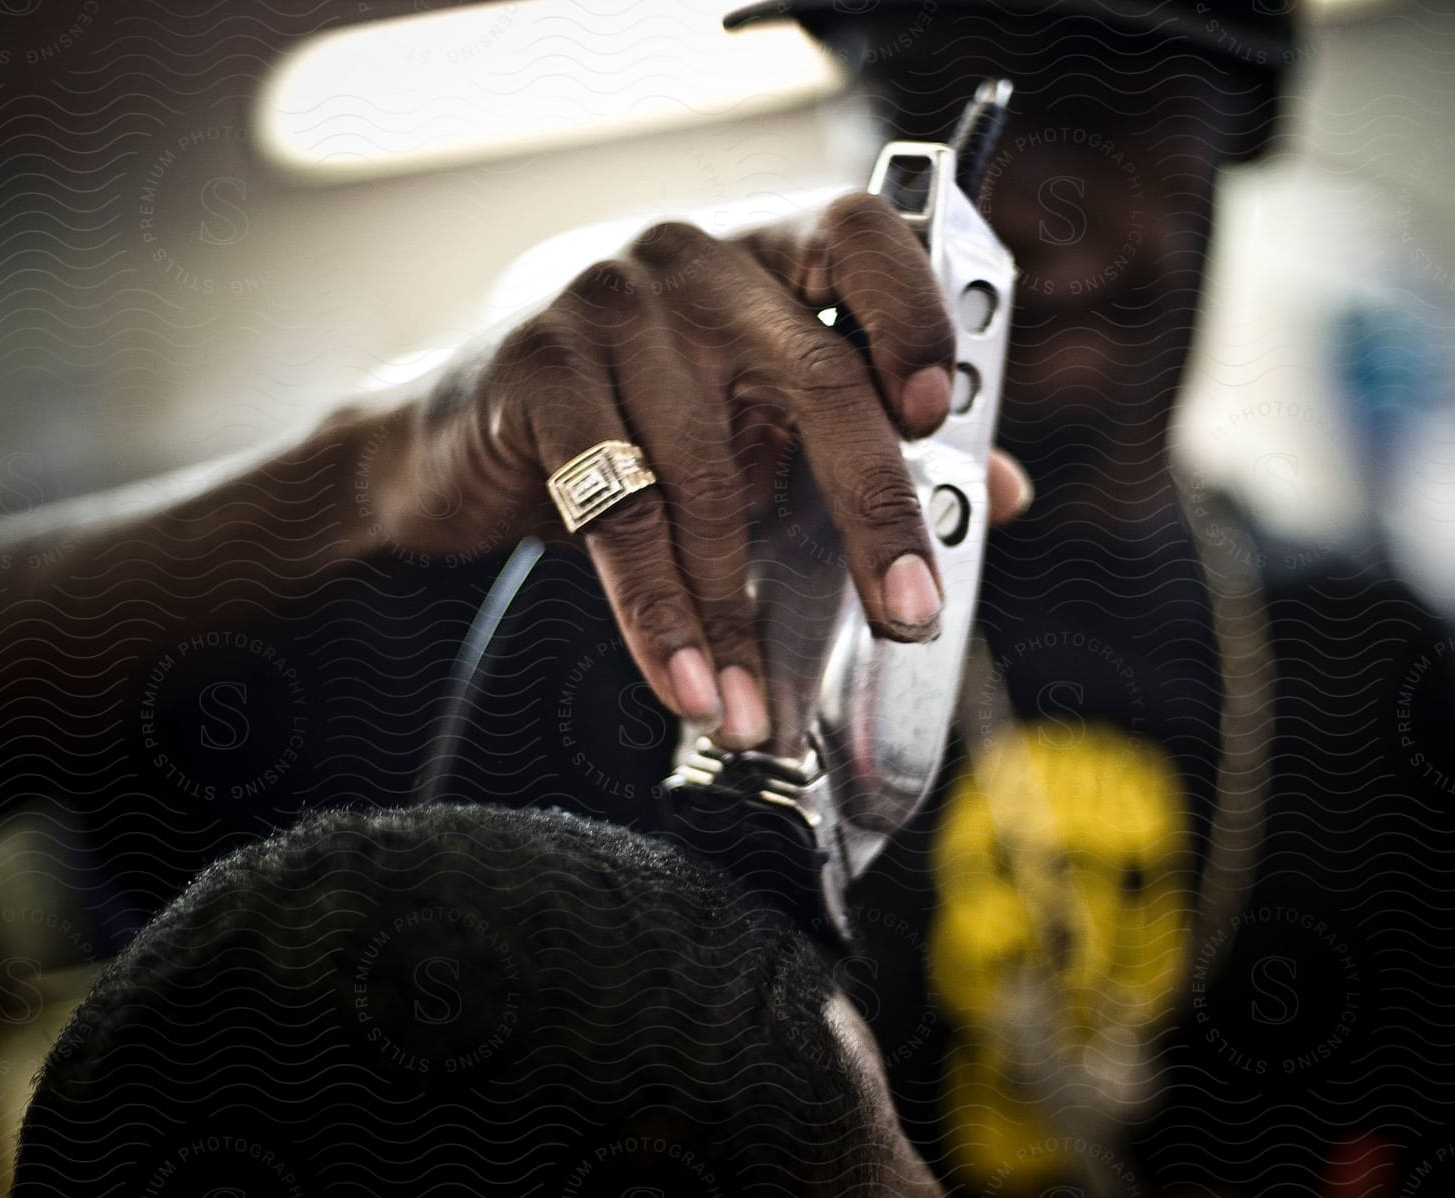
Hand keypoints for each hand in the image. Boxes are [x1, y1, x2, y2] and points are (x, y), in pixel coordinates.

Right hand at [377, 193, 1030, 748]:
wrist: (447, 442)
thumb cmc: (626, 424)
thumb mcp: (747, 419)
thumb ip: (869, 441)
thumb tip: (1006, 494)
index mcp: (762, 251)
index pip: (861, 236)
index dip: (912, 317)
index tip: (936, 417)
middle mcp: (691, 258)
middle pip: (812, 377)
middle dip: (872, 510)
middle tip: (906, 613)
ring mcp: (605, 303)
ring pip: (707, 475)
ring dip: (739, 611)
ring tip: (760, 707)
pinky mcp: (537, 373)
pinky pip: (621, 513)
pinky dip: (660, 617)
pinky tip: (690, 685)